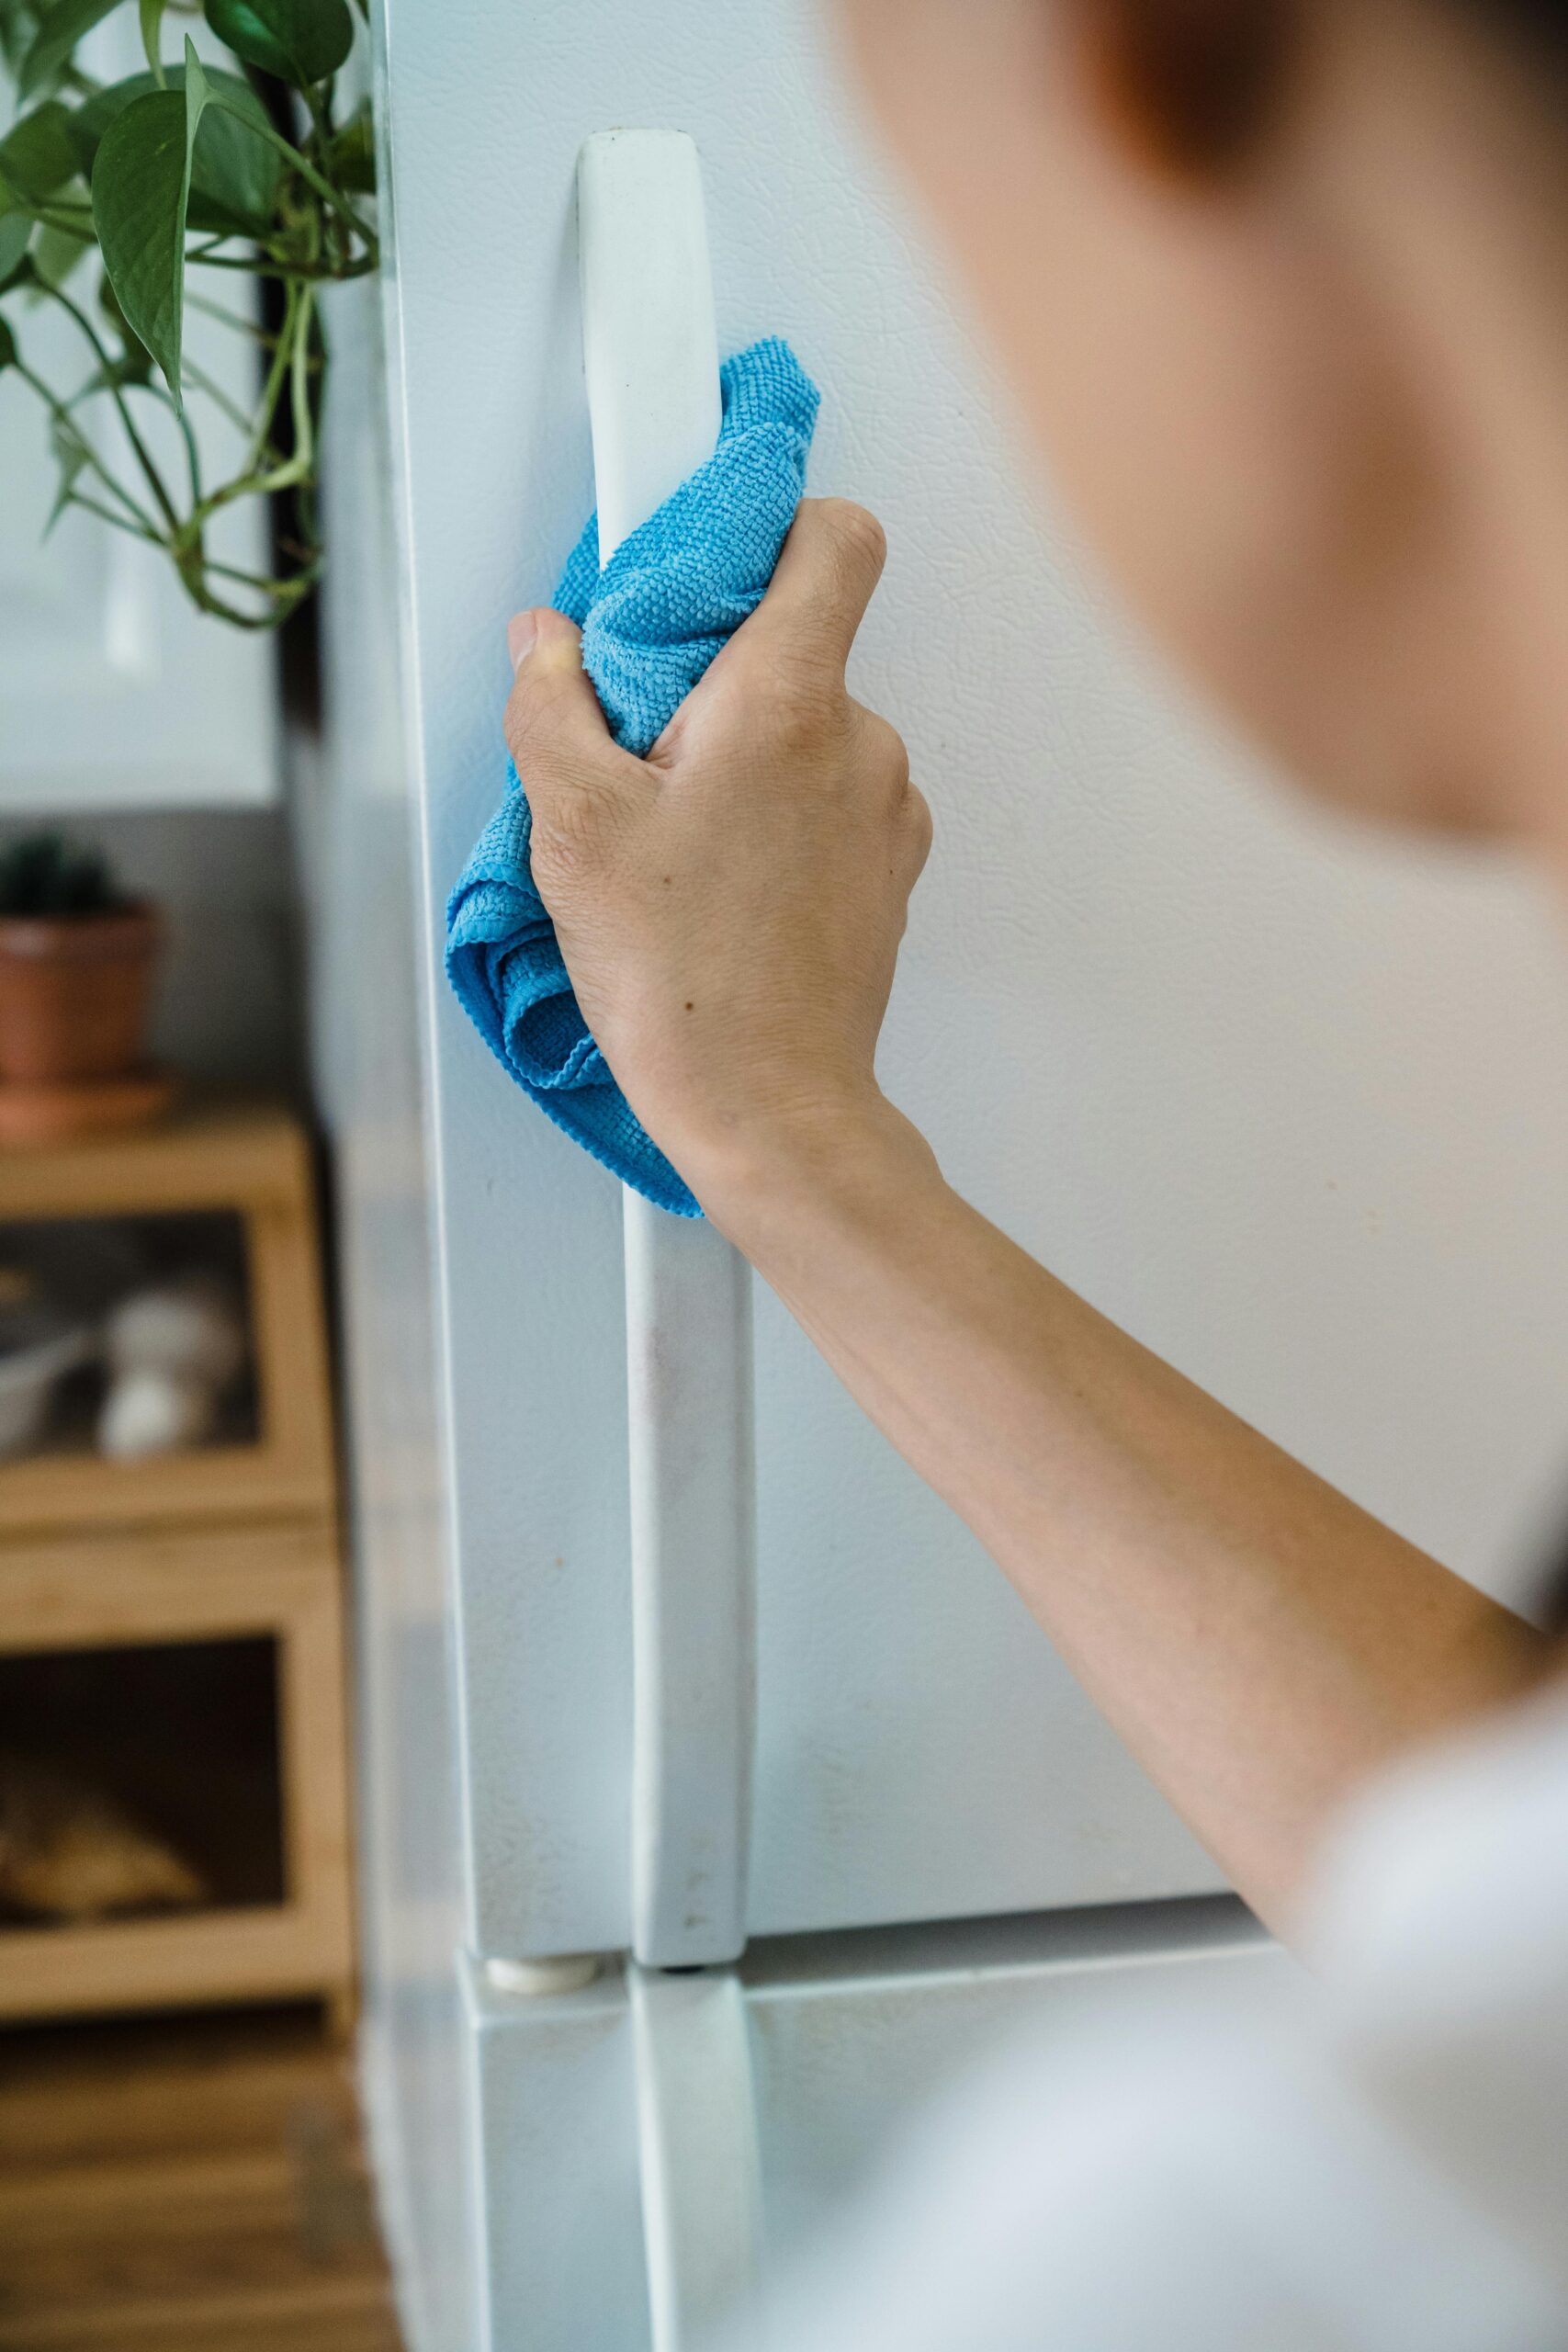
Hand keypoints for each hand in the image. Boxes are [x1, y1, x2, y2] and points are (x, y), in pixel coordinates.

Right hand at [503, 498, 930, 1210]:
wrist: (767, 1106)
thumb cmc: (681, 980)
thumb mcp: (571, 826)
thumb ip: (550, 703)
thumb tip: (546, 643)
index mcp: (785, 703)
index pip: (835, 540)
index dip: (779, 524)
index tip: (719, 553)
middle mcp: (859, 742)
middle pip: (797, 643)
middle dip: (718, 678)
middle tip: (647, 754)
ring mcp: (886, 809)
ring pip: (809, 730)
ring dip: (745, 758)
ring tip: (680, 841)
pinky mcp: (889, 870)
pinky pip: (830, 799)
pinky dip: (780, 816)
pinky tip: (720, 882)